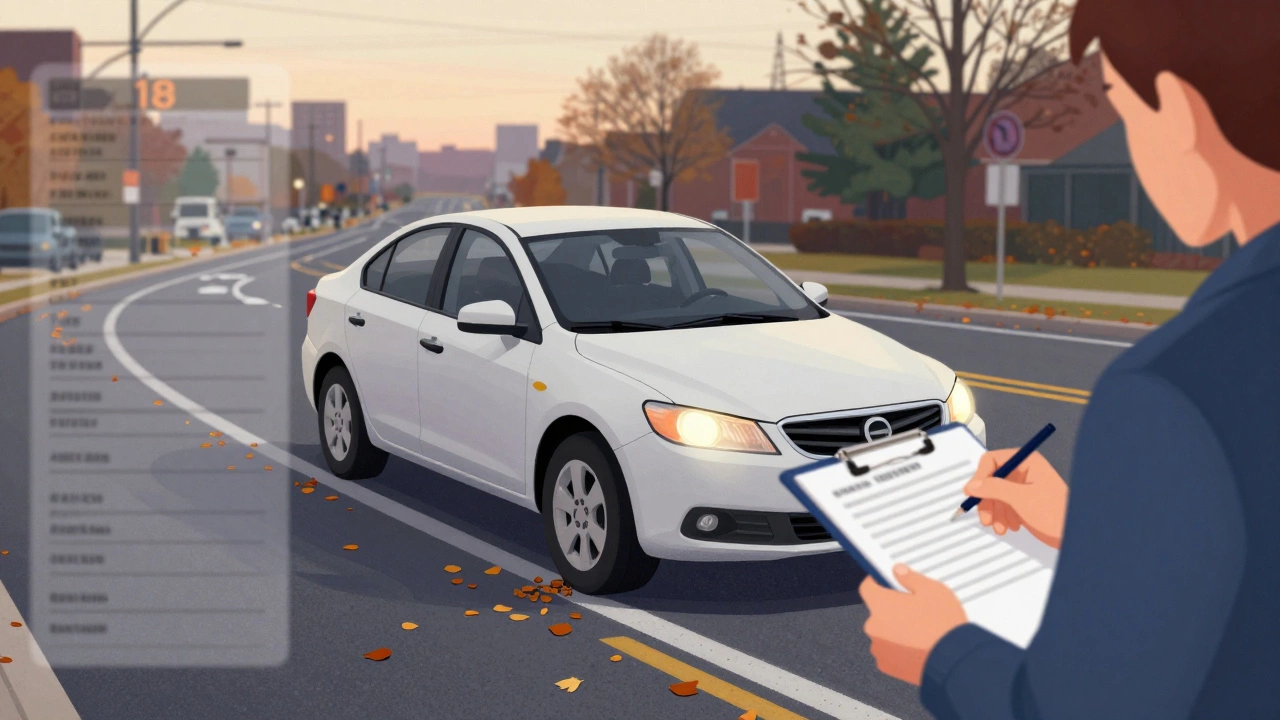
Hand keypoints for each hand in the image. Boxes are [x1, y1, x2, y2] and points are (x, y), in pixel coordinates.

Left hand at [860, 565, 966, 685]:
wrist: (952, 661)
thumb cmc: (942, 626)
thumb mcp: (932, 590)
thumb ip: (910, 578)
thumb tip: (898, 570)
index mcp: (881, 604)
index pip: (868, 587)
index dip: (878, 582)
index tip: (887, 581)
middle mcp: (874, 626)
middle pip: (878, 611)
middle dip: (893, 608)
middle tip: (915, 610)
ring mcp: (879, 647)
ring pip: (884, 632)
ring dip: (896, 629)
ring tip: (920, 630)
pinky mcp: (888, 665)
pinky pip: (889, 651)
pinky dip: (899, 648)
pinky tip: (918, 646)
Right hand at [964, 449, 1067, 548]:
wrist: (1074, 535)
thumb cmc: (1058, 514)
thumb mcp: (1021, 499)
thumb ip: (995, 488)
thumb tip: (972, 485)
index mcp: (1027, 461)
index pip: (992, 460)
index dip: (980, 477)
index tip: (973, 493)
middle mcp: (1024, 471)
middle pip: (991, 479)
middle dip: (987, 501)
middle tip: (985, 517)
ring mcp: (1024, 487)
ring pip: (996, 494)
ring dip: (994, 512)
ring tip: (1000, 527)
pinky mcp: (1024, 501)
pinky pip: (1004, 505)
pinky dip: (1002, 517)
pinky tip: (1009, 527)